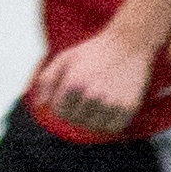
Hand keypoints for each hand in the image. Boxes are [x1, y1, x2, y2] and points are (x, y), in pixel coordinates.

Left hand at [29, 28, 152, 139]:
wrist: (129, 43)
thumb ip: (47, 81)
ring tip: (97, 102)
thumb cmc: (94, 51)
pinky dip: (109, 122)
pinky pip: (113, 128)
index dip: (62, 104)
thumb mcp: (65, 58)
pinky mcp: (129, 106)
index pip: (59, 112)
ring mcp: (112, 102)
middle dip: (76, 111)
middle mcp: (93, 95)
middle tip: (86, 96)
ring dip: (92, 118)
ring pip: (94, 126)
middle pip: (76, 121)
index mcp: (74, 83)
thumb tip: (41, 105)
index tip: (71, 93)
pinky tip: (110, 108)